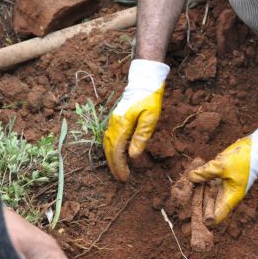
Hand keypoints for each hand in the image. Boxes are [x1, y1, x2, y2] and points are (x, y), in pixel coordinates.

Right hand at [103, 59, 169, 180]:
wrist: (144, 80)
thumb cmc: (150, 98)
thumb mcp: (150, 118)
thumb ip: (141, 136)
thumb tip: (133, 156)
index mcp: (122, 125)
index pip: (116, 151)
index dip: (119, 166)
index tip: (124, 177)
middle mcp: (114, 124)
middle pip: (109, 149)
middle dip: (114, 165)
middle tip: (120, 178)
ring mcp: (113, 120)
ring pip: (107, 144)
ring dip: (111, 158)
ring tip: (118, 170)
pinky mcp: (116, 118)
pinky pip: (109, 137)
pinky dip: (111, 149)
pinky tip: (117, 154)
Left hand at [188, 122, 257, 223]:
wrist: (255, 147)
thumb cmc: (244, 159)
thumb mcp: (223, 166)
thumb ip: (205, 173)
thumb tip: (190, 177)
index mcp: (230, 197)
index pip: (216, 216)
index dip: (205, 222)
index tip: (192, 224)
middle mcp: (226, 195)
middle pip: (209, 209)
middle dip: (197, 215)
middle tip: (184, 224)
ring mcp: (223, 186)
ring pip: (206, 198)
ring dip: (196, 201)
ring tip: (182, 207)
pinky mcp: (220, 177)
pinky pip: (207, 185)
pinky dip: (199, 187)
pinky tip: (189, 187)